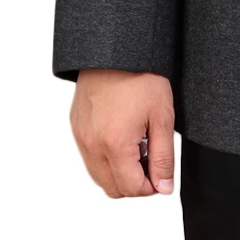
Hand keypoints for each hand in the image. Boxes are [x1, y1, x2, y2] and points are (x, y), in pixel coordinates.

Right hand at [69, 69, 174, 197]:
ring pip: (99, 176)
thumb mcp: (163, 117)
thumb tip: (163, 188)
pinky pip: (90, 157)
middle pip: (112, 188)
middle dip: (135, 182)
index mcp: (115, 144)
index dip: (151, 187)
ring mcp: (81, 137)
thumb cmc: (141, 77)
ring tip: (138, 144)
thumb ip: (163, 157)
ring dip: (119, 171)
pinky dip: (106, 157)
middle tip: (151, 158)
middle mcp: (92, 145)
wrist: (116, 51)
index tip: (162, 174)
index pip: (131, 188)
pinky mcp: (76, 128)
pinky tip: (123, 135)